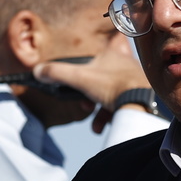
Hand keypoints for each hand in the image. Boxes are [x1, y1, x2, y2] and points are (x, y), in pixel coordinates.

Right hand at [34, 35, 150, 118]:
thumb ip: (57, 73)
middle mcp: (123, 64)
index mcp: (110, 54)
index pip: (90, 63)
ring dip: (100, 111)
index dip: (79, 77)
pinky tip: (105, 126)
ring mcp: (134, 79)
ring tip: (96, 125)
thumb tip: (38, 70)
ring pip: (110, 95)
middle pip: (99, 81)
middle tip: (85, 107)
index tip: (75, 89)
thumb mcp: (79, 78)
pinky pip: (123, 104)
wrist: (143, 103)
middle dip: (89, 98)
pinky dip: (111, 115)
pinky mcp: (141, 95)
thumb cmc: (112, 86)